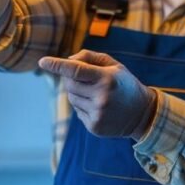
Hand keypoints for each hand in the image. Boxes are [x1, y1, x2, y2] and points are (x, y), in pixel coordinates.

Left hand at [38, 50, 157, 138]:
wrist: (142, 113)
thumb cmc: (124, 84)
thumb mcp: (114, 65)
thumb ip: (89, 57)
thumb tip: (66, 60)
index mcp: (106, 78)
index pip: (75, 70)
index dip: (57, 65)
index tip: (42, 61)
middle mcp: (101, 97)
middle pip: (69, 84)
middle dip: (71, 79)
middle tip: (86, 79)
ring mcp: (97, 114)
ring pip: (72, 98)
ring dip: (78, 93)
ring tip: (97, 94)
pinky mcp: (94, 126)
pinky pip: (77, 111)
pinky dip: (83, 106)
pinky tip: (99, 106)